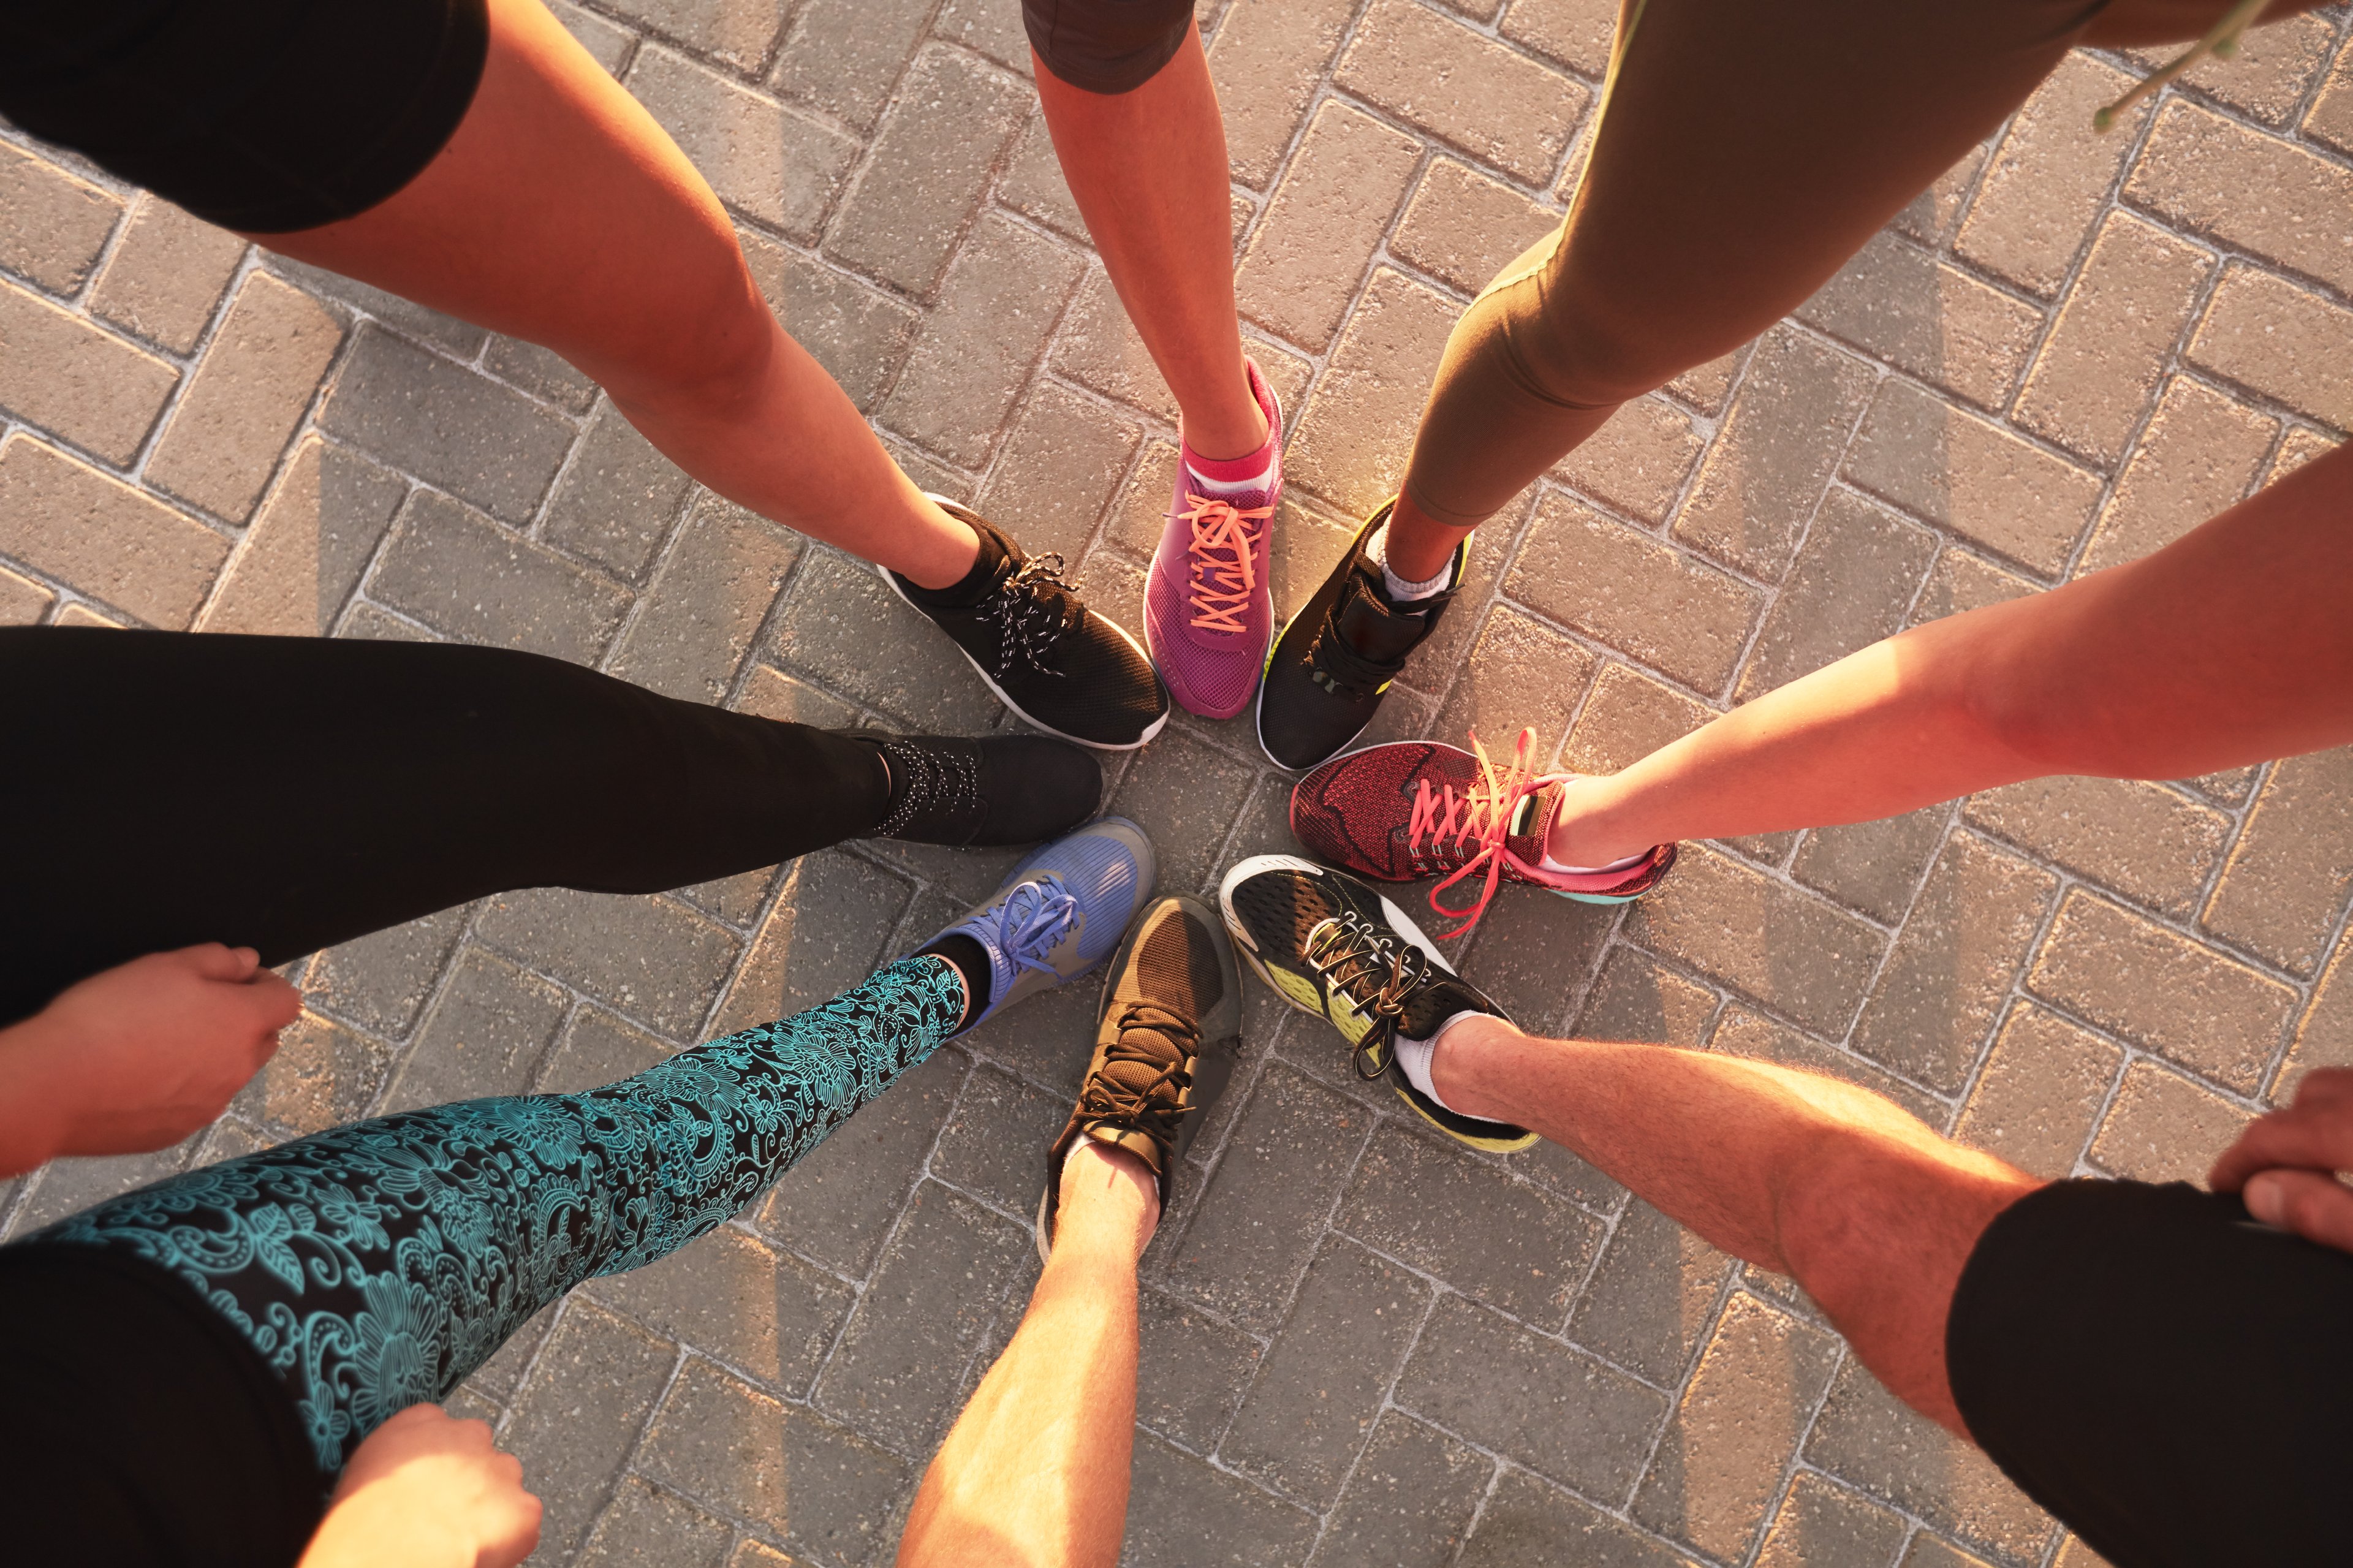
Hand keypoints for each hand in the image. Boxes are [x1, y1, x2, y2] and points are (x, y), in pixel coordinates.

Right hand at [0, 944, 300, 1174]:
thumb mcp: (166, 966)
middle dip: (242, 1021)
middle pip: (263, 1039)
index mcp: (243, 1024)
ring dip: (212, 1055)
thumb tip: (246, 961)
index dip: (265, 985)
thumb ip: (218, 960)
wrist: (56, 1084)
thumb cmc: (109, 1019)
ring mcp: (211, 1104)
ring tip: (161, 1041)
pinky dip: (182, 1088)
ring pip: (229, 1073)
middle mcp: (238, 1068)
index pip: (286, 1001)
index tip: (238, 979)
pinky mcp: (179, 1131)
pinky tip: (143, 1074)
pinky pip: (195, 1102)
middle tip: (197, 1007)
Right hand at [299, 1405, 541, 1567]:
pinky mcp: (523, 1508)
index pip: (439, 1428)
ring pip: (504, 1488)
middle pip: (478, 1455)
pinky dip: (508, 1542)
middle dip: (468, 1483)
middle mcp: (467, 1436)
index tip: (428, 1488)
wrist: (389, 1549)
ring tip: (459, 1541)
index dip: (436, 1464)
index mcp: (421, 1422)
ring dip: (490, 1510)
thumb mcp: (361, 1473)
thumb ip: (393, 1463)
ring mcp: (500, 1470)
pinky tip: (478, 1554)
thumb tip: (403, 1485)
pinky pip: (523, 1524)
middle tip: (445, 1519)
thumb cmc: (362, 1523)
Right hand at [2209, 1067, 2352, 1252]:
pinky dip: (2352, 1120)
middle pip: (2311, 1096)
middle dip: (2281, 1134)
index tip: (2224, 1183)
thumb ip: (2327, 1214)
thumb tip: (2261, 1195)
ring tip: (2321, 1167)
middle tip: (2267, 1178)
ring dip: (2324, 1122)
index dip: (2238, 1161)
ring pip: (2346, 1091)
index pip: (2275, 1133)